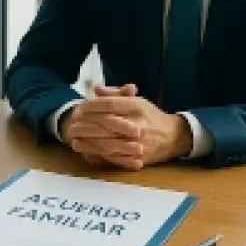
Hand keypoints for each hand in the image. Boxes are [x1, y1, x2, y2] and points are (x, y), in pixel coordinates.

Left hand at [63, 87, 192, 169]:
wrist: (173, 137)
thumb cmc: (150, 116)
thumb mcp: (136, 100)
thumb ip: (115, 94)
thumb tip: (95, 88)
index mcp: (137, 107)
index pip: (109, 104)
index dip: (91, 106)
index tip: (79, 107)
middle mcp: (138, 124)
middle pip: (105, 124)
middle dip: (86, 124)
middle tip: (72, 123)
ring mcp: (138, 143)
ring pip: (107, 142)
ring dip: (88, 140)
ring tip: (73, 138)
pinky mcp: (137, 157)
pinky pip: (113, 156)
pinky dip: (97, 153)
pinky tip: (86, 150)